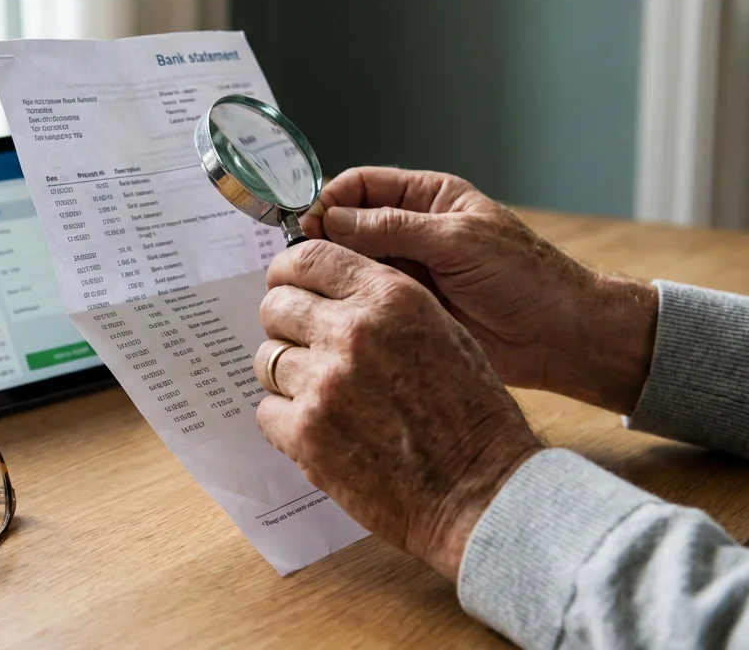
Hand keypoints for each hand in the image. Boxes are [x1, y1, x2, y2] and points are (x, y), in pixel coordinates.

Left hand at [253, 239, 541, 581]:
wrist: (481, 491)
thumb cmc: (470, 415)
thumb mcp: (441, 331)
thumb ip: (381, 304)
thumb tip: (326, 292)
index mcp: (390, 297)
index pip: (307, 258)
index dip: (288, 272)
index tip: (287, 286)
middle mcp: (353, 331)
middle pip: (277, 306)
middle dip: (287, 325)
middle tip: (309, 350)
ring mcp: (325, 383)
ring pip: (268, 360)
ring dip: (287, 377)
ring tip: (325, 398)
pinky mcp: (307, 432)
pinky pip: (267, 411)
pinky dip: (287, 422)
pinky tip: (324, 432)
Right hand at [300, 167, 657, 414]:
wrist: (560, 336)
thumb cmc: (526, 278)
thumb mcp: (457, 242)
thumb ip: (392, 228)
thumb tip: (330, 219)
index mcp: (427, 199)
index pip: (362, 185)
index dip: (330, 200)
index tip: (307, 223)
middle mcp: (411, 231)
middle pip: (348, 226)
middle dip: (322, 240)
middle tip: (299, 262)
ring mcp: (408, 272)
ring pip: (351, 267)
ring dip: (332, 276)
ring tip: (313, 291)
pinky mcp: (406, 310)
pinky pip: (365, 303)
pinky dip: (346, 307)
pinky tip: (332, 316)